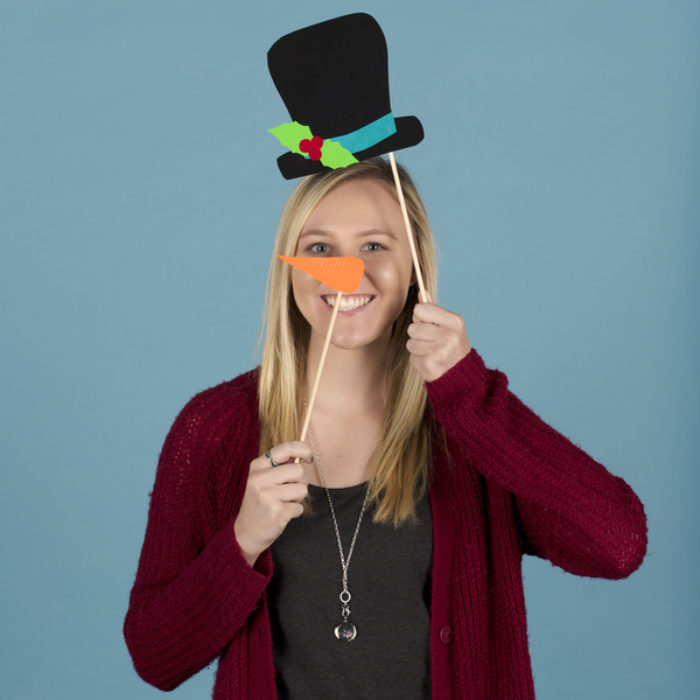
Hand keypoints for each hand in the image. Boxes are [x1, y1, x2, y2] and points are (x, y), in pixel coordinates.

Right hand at [233, 441, 312, 566]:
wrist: (246, 532)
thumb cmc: (259, 502)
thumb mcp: (262, 478)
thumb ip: (280, 465)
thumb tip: (304, 453)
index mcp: (257, 466)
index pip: (286, 448)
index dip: (303, 449)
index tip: (308, 457)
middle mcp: (260, 478)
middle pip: (298, 470)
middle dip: (301, 481)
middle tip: (291, 490)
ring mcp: (268, 495)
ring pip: (302, 489)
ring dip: (298, 498)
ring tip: (284, 502)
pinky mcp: (276, 512)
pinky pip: (299, 507)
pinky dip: (295, 511)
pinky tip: (281, 514)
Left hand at [406, 300, 470, 381]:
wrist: (462, 374)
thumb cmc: (452, 345)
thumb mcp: (449, 324)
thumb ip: (433, 308)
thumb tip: (421, 292)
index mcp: (455, 321)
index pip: (420, 309)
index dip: (421, 316)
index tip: (430, 323)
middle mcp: (449, 336)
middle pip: (413, 327)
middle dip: (418, 334)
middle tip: (432, 340)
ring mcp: (439, 352)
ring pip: (410, 343)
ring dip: (417, 348)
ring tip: (431, 351)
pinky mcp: (430, 365)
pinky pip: (411, 356)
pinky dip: (418, 359)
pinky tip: (430, 360)